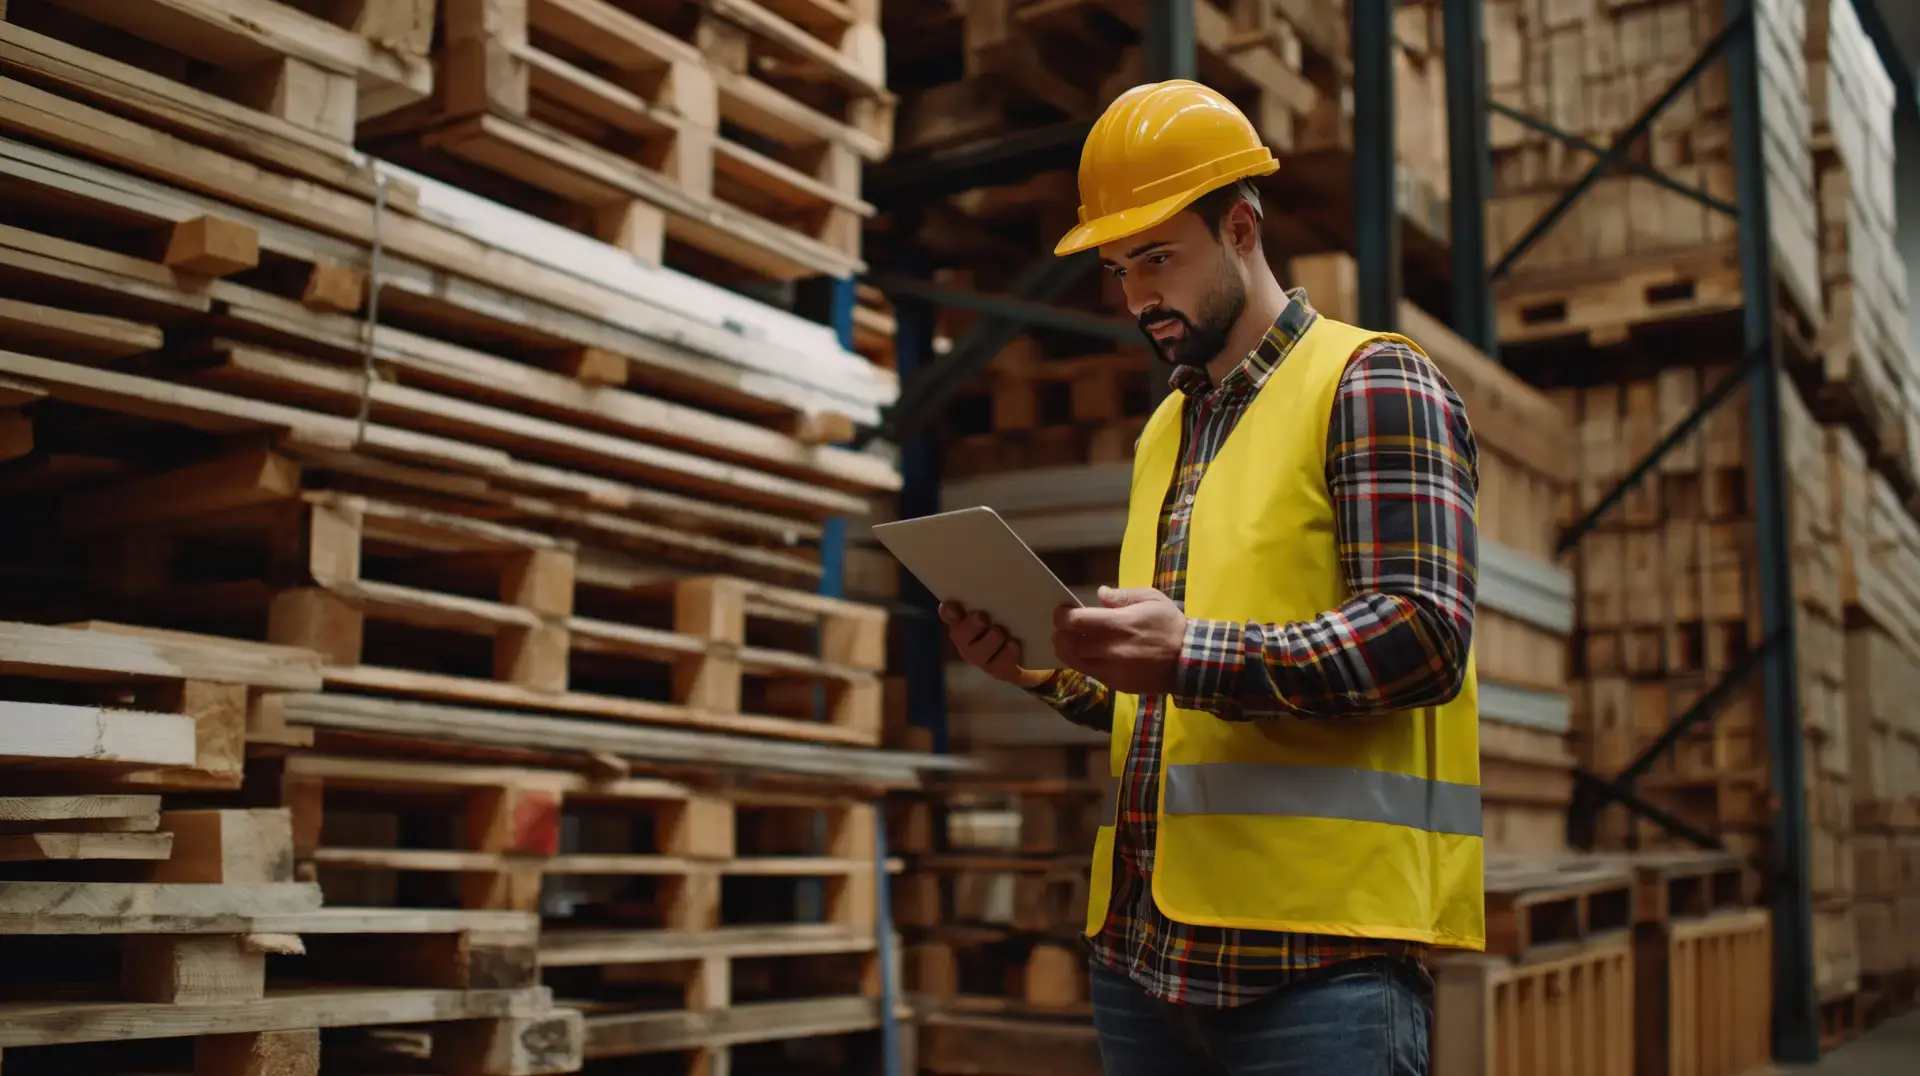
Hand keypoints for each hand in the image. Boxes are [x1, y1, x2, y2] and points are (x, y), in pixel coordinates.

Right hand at [939, 602, 1054, 688]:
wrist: (1034, 655)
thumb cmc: (1014, 623)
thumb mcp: (1006, 607)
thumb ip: (998, 595)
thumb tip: (1006, 566)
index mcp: (965, 622)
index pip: (950, 615)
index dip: (949, 612)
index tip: (951, 605)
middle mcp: (968, 642)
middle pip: (961, 636)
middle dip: (970, 626)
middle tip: (981, 617)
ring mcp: (983, 659)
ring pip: (979, 652)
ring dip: (989, 640)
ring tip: (999, 632)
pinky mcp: (1000, 671)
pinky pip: (1000, 665)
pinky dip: (1007, 654)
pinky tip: (1014, 645)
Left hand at [1052, 586, 1185, 695]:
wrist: (1189, 660)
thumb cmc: (1170, 625)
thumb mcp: (1152, 599)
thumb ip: (1124, 595)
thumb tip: (1101, 594)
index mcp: (1119, 624)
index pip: (1076, 621)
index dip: (1062, 616)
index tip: (1063, 612)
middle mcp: (1111, 649)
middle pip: (1068, 644)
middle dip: (1060, 634)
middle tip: (1063, 628)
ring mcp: (1112, 669)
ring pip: (1075, 662)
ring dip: (1067, 651)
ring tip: (1071, 642)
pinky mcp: (1116, 683)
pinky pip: (1090, 673)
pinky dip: (1083, 663)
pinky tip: (1089, 655)